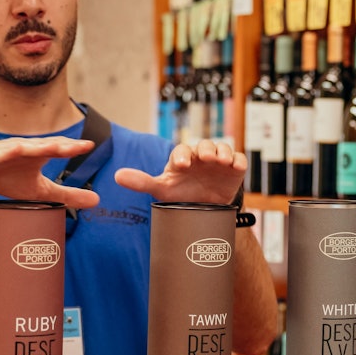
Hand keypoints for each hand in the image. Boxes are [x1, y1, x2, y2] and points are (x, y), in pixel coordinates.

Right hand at [0, 137, 99, 208]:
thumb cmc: (8, 177)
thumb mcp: (40, 190)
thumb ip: (67, 194)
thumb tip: (96, 200)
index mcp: (37, 154)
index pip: (58, 149)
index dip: (73, 147)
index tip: (90, 146)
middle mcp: (23, 149)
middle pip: (43, 146)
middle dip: (60, 145)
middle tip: (79, 146)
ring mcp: (4, 152)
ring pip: (20, 147)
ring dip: (35, 147)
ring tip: (52, 147)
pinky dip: (4, 153)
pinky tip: (14, 150)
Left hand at [114, 140, 246, 203]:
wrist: (205, 208)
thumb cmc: (181, 195)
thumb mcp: (162, 189)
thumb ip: (141, 182)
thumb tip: (117, 176)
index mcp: (183, 158)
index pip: (182, 151)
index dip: (183, 155)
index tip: (183, 165)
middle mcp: (201, 157)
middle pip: (205, 145)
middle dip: (206, 150)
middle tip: (207, 159)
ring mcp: (219, 161)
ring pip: (223, 149)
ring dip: (223, 153)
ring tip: (221, 162)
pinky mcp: (234, 169)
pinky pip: (239, 160)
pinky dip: (238, 161)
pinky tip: (235, 167)